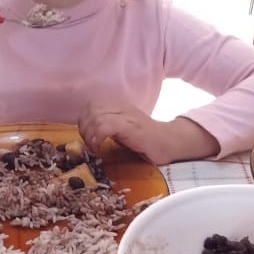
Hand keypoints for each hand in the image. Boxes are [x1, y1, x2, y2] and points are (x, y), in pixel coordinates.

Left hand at [78, 103, 219, 164]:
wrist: (170, 143)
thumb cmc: (144, 140)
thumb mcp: (121, 128)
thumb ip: (105, 125)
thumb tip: (84, 134)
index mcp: (117, 104)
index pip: (90, 106)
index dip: (84, 122)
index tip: (88, 138)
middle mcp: (121, 106)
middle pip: (90, 109)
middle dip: (85, 129)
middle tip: (91, 145)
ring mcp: (127, 115)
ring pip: (96, 116)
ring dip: (90, 135)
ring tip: (95, 148)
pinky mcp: (131, 127)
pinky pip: (105, 126)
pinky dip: (97, 138)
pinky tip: (99, 149)